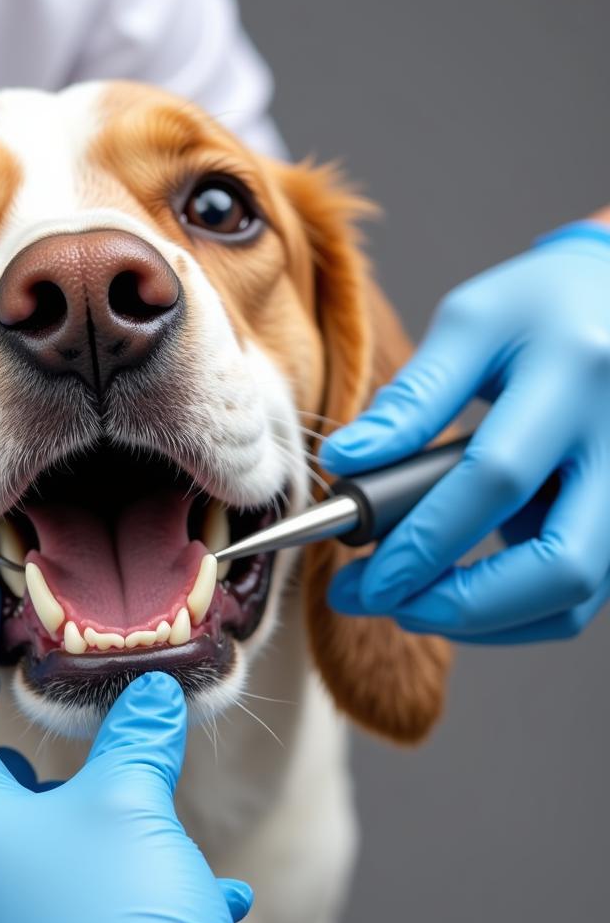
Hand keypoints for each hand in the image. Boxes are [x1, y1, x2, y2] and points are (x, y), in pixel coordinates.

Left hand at [0, 577, 250, 922]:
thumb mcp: (131, 806)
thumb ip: (135, 737)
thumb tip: (149, 698)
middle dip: (29, 730)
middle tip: (62, 688)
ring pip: (24, 832)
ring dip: (85, 810)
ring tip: (148, 804)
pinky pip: (54, 895)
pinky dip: (107, 874)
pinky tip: (192, 888)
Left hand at [321, 220, 609, 642]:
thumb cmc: (542, 305)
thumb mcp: (472, 323)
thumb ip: (411, 398)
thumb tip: (344, 461)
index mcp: (575, 378)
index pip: (498, 479)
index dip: (425, 539)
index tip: (363, 573)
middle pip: (561, 566)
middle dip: (460, 604)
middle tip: (381, 600)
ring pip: (574, 594)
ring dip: (484, 617)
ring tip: (407, 600)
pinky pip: (579, 590)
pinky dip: (513, 608)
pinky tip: (454, 590)